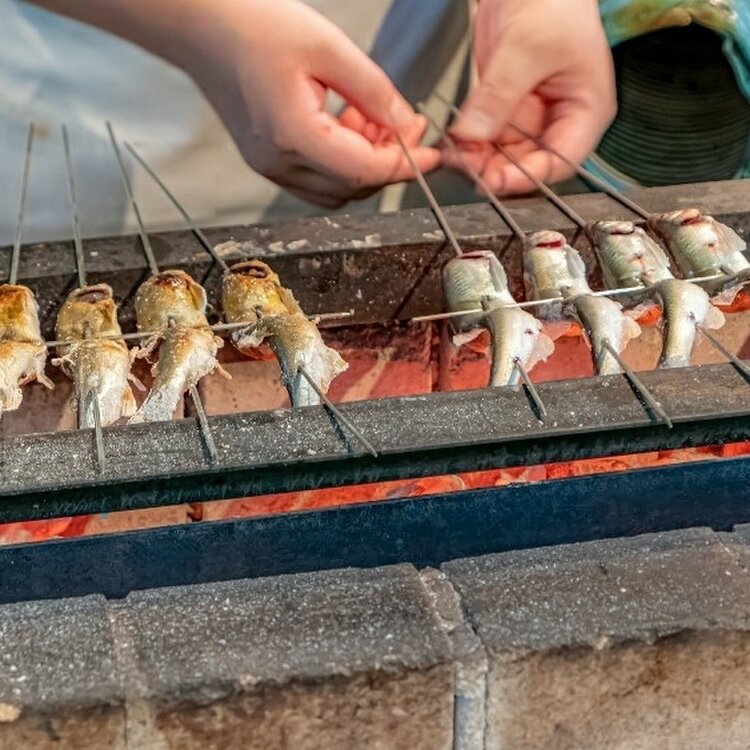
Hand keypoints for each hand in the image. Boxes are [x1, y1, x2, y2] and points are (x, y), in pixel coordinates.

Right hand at [184, 0, 438, 207]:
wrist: (202, 25)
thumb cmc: (254, 26)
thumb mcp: (328, 48)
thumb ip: (374, 91)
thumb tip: (406, 125)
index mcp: (292, 136)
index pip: (363, 171)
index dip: (404, 165)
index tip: (432, 155)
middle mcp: (278, 163)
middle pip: (353, 187)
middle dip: (388, 162)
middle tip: (408, 125)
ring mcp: (269, 167)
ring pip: (337, 189)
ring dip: (366, 163)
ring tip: (372, 116)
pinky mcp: (267, 161)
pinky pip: (318, 178)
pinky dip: (343, 161)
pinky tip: (347, 124)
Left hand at [446, 0, 615, 194]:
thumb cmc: (553, 0)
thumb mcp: (526, 48)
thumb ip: (499, 95)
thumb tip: (474, 135)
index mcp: (586, 110)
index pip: (560, 162)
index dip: (528, 178)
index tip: (495, 181)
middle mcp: (560, 120)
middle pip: (528, 165)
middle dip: (496, 170)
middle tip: (465, 167)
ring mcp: (531, 117)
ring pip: (503, 156)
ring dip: (478, 161)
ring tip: (453, 155)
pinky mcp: (505, 109)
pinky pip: (486, 138)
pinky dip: (468, 144)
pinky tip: (452, 143)